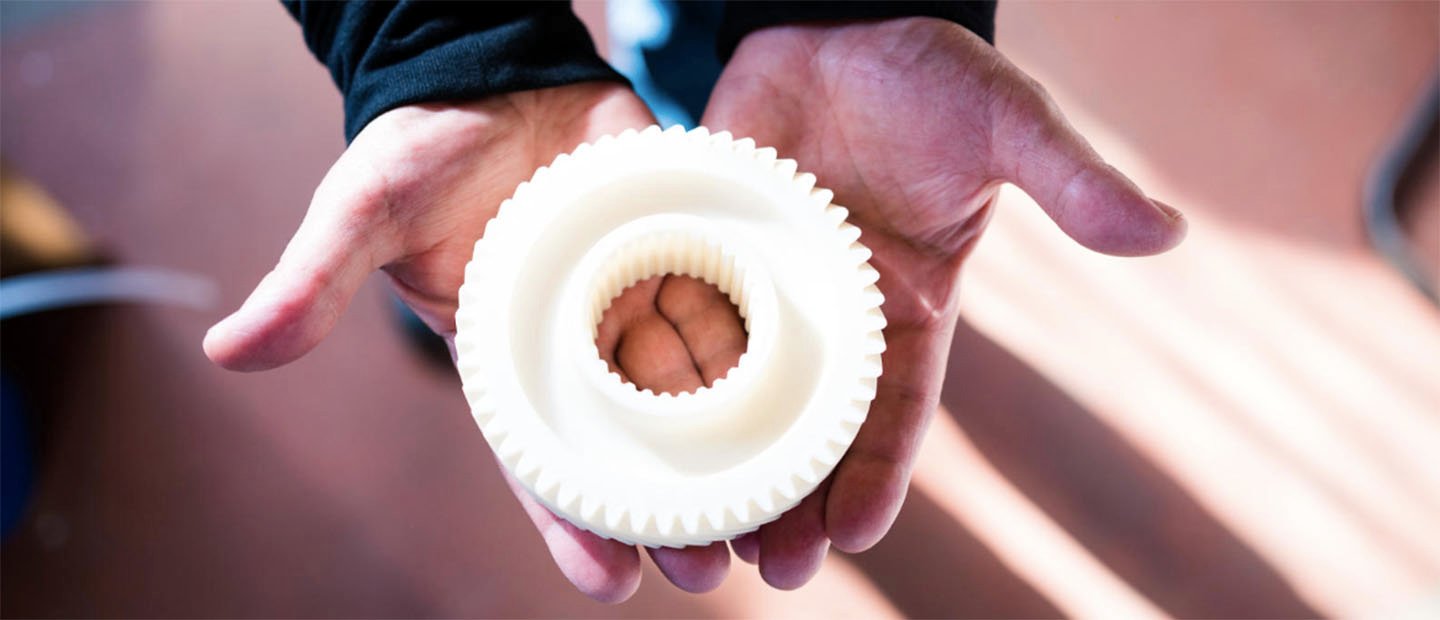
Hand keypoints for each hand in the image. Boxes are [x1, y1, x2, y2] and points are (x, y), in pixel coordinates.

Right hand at [203, 82, 745, 601]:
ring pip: (697, 398)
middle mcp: (583, 344)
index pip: (542, 465)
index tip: (607, 585)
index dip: (570, 527)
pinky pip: (732, 310)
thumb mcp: (367, 209)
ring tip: (773, 524)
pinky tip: (805, 409)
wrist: (495, 66)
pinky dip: (765, 357)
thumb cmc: (424, 146)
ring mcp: (639, 299)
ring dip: (733, 460)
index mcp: (511, 361)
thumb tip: (230, 350)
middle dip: (667, 515)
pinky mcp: (685, 250)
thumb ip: (316, 281)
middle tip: (710, 569)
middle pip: (633, 450)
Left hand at [699, 17, 1186, 587]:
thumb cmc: (931, 71)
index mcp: (906, 308)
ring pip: (738, 398)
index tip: (849, 536)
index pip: (896, 414)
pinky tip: (632, 434)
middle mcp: (834, 316)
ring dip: (722, 468)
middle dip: (793, 503)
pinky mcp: (707, 250)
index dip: (875, 477)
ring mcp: (766, 287)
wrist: (839, 13)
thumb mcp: (1006, 124)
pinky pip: (678, 325)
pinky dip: (658, 380)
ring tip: (696, 539)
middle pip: (812, 432)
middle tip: (767, 569)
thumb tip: (1165, 233)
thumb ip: (1070, 182)